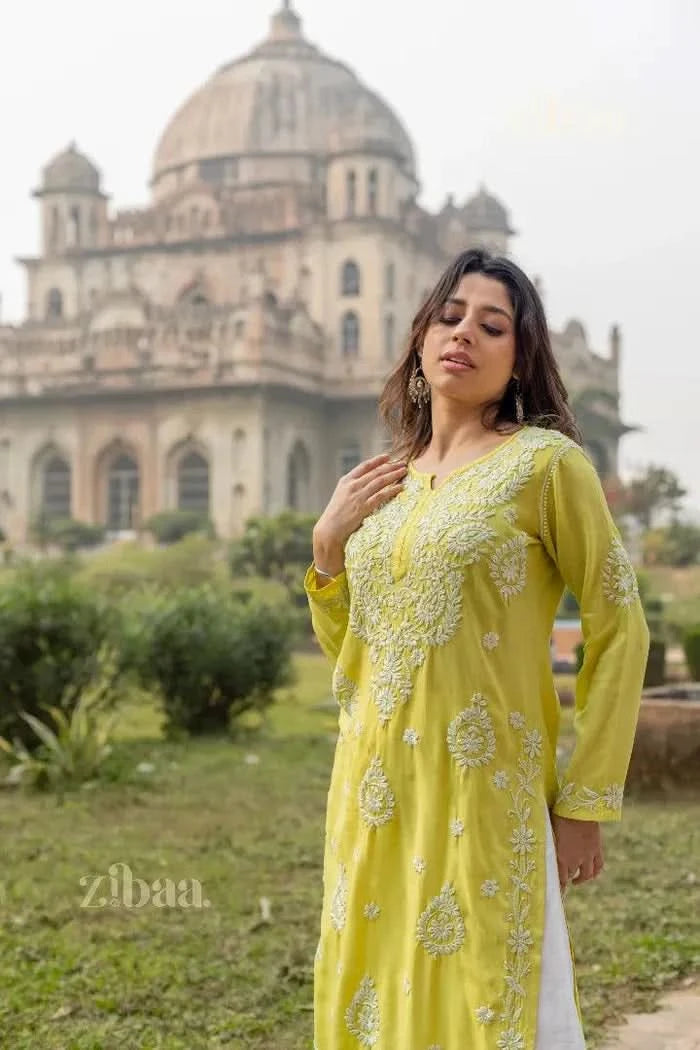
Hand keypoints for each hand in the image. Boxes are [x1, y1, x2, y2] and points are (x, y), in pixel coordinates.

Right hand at [313, 453, 407, 573]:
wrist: (329, 529)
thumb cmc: (336, 514)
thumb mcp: (341, 495)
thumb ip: (352, 487)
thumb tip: (366, 481)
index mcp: (346, 481)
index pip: (364, 466)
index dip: (377, 460)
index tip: (387, 456)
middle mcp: (352, 486)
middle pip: (375, 472)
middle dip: (390, 467)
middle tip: (402, 463)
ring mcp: (358, 496)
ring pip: (380, 481)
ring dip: (393, 475)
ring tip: (404, 471)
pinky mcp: (363, 507)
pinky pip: (381, 496)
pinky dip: (392, 490)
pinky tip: (400, 488)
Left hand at [550, 813, 603, 890]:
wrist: (579, 806)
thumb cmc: (558, 814)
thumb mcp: (549, 831)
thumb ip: (549, 843)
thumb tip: (541, 846)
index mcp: (560, 856)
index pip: (559, 878)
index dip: (558, 886)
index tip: (554, 891)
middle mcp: (574, 859)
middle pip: (570, 875)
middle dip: (565, 880)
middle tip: (562, 883)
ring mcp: (587, 855)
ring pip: (586, 874)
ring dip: (581, 879)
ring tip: (576, 881)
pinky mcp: (597, 849)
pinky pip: (598, 866)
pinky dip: (595, 872)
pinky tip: (591, 874)